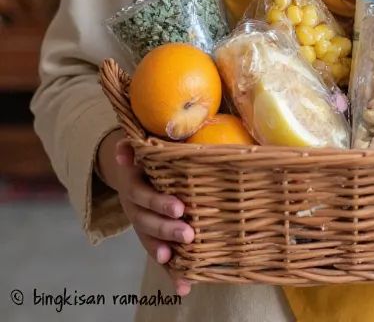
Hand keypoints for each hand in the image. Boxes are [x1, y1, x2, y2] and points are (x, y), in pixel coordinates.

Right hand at [96, 129, 193, 296]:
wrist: (130, 173)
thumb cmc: (144, 159)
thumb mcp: (137, 151)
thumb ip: (130, 148)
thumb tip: (122, 151)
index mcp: (134, 187)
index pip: (144, 196)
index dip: (159, 204)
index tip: (179, 209)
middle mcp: (135, 210)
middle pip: (148, 223)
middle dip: (167, 230)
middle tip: (188, 234)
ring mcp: (142, 226)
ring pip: (151, 243)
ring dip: (166, 255)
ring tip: (182, 267)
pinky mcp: (151, 239)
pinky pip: (159, 258)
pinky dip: (170, 274)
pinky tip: (183, 288)